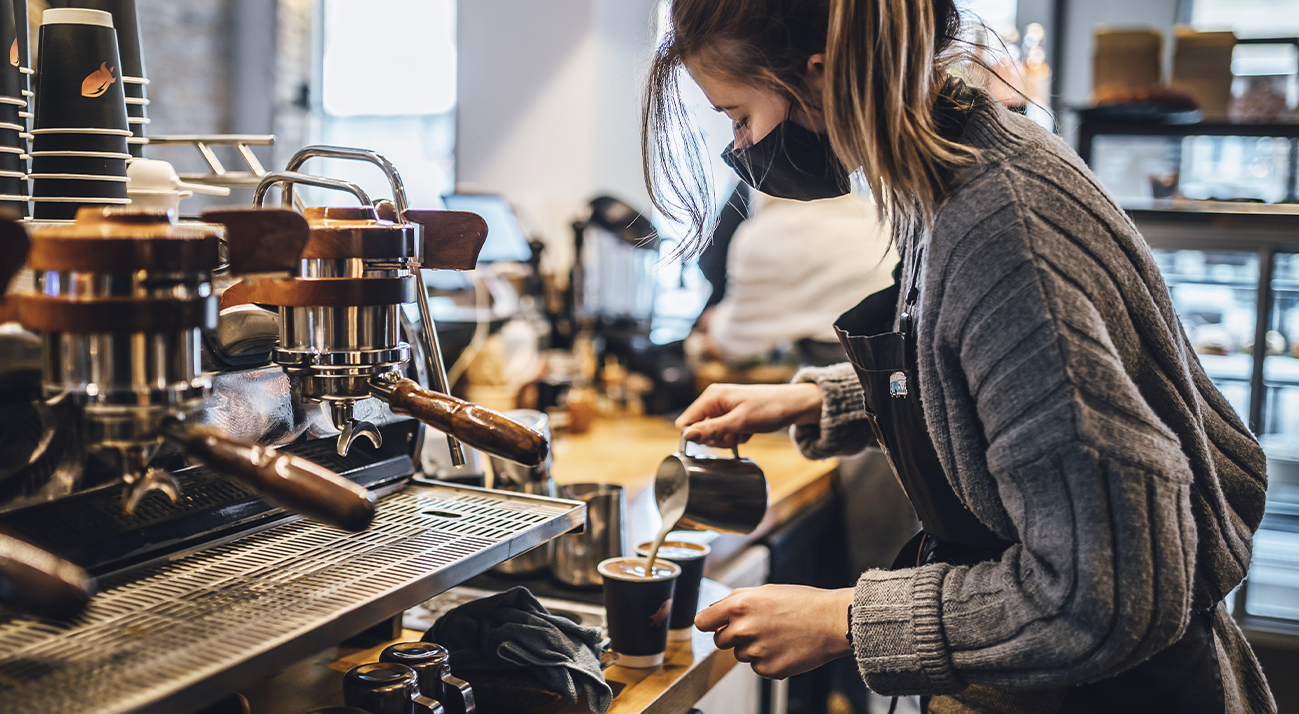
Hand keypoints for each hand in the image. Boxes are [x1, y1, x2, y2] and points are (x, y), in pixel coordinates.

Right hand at [675, 383, 821, 448]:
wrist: (794, 405)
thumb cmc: (769, 408)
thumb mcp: (739, 422)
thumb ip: (712, 429)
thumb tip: (687, 435)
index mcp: (711, 396)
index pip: (687, 421)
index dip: (696, 436)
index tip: (715, 440)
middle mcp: (714, 400)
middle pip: (700, 430)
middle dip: (716, 438)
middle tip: (734, 435)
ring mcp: (724, 408)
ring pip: (713, 434)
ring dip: (728, 439)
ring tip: (744, 431)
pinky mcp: (733, 416)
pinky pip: (725, 433)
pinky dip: (736, 436)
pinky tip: (748, 431)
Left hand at [695, 584, 853, 679]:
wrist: (831, 622)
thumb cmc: (802, 603)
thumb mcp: (765, 591)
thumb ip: (735, 600)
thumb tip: (714, 611)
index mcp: (740, 605)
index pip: (702, 621)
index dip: (709, 623)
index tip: (714, 625)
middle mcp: (744, 629)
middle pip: (720, 641)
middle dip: (733, 636)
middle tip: (757, 628)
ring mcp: (755, 651)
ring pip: (740, 655)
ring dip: (752, 648)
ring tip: (776, 636)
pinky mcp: (768, 669)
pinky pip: (757, 667)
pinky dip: (767, 660)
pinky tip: (783, 648)